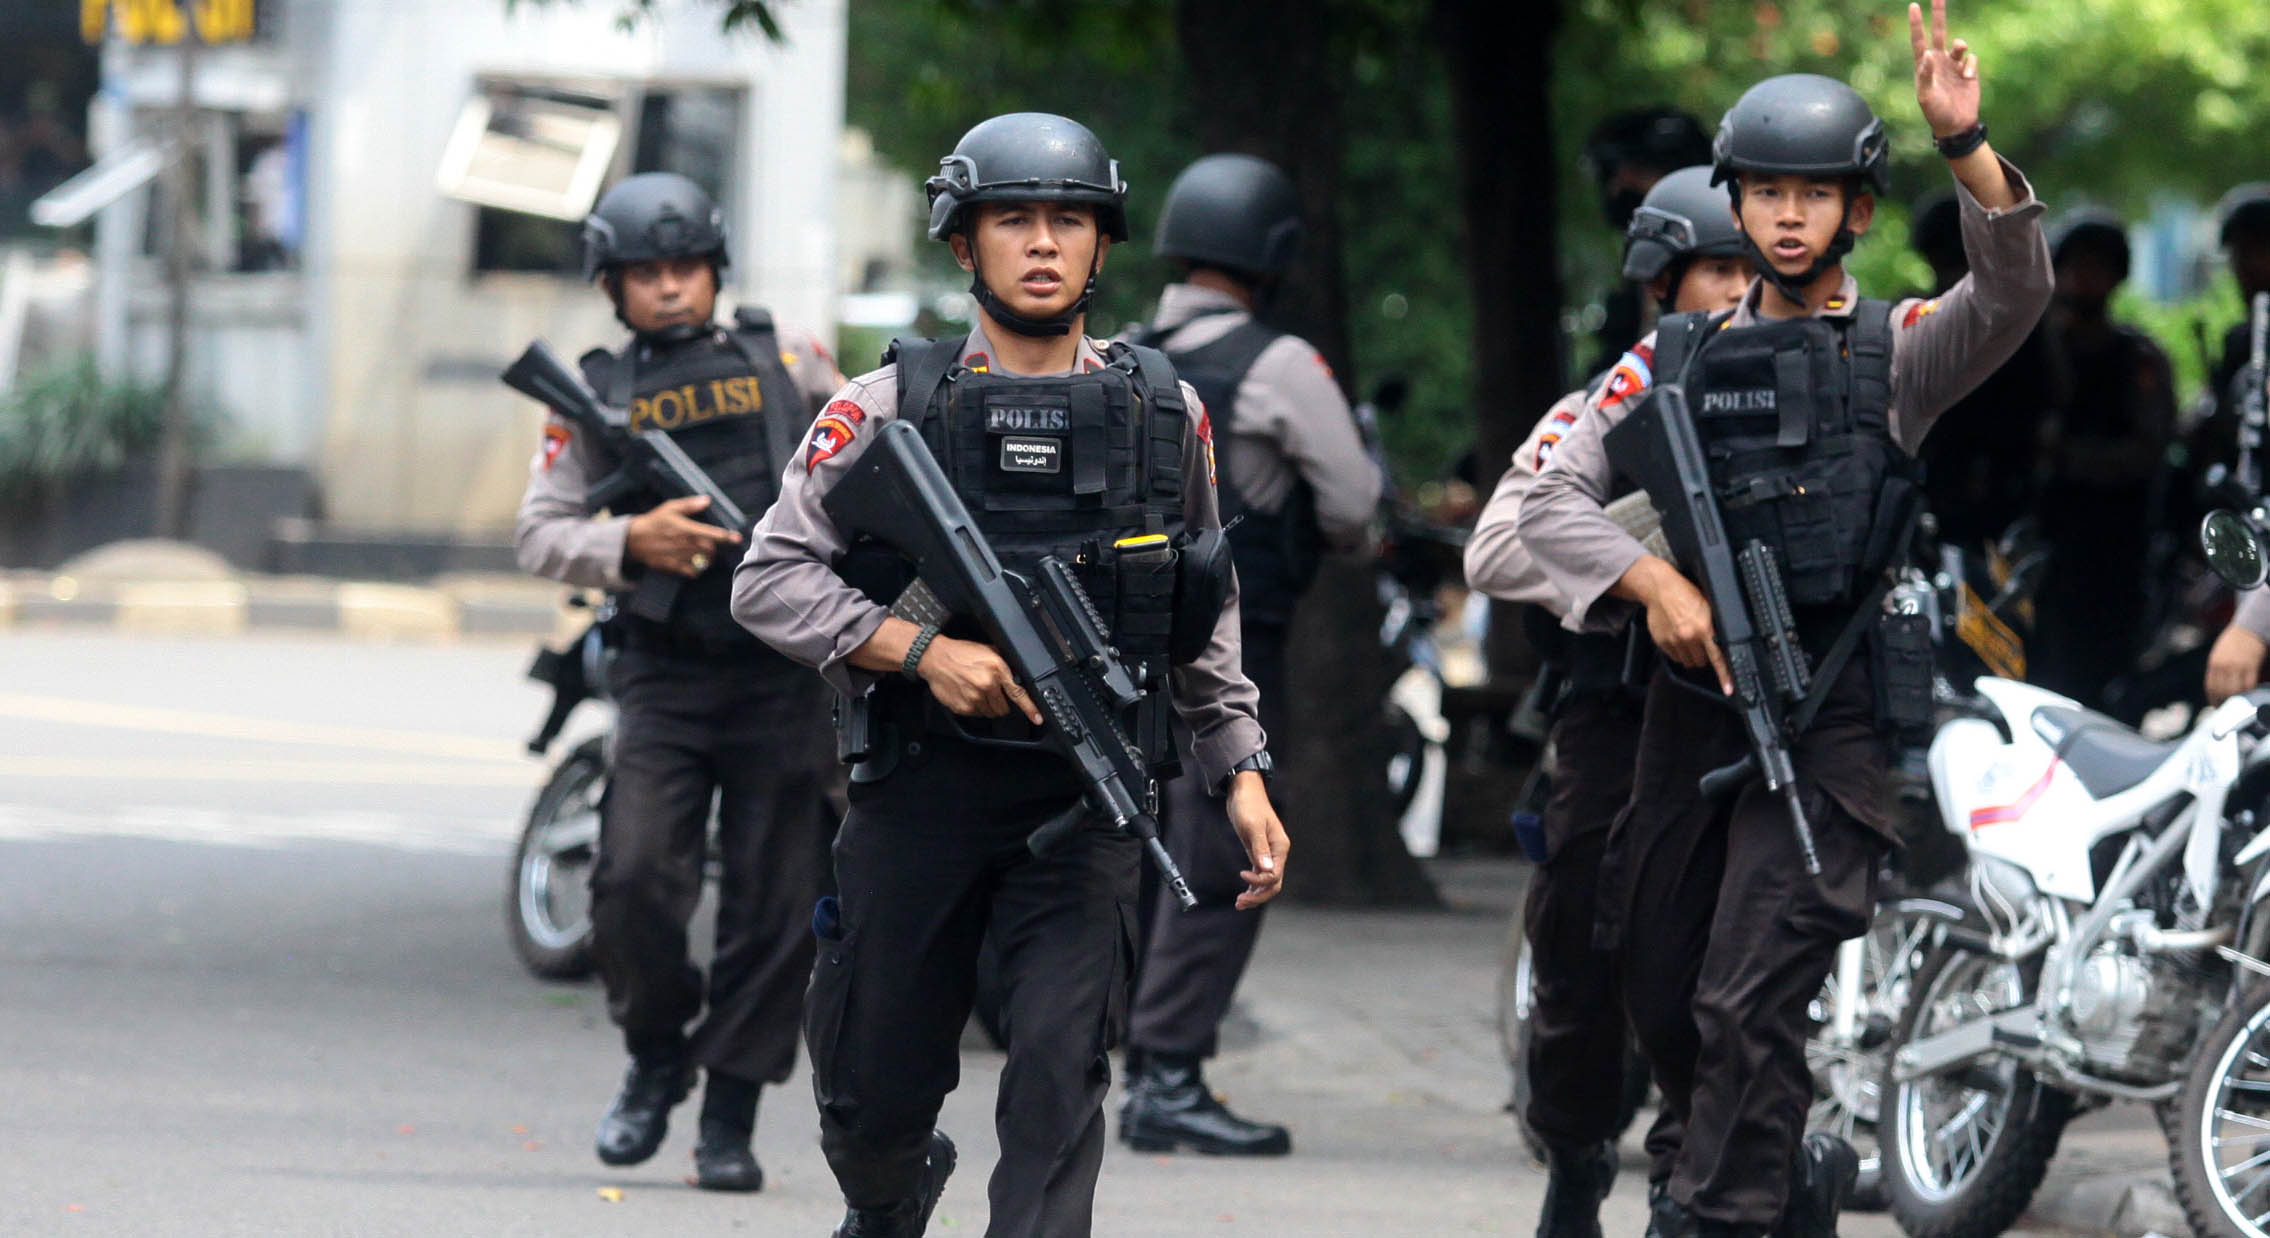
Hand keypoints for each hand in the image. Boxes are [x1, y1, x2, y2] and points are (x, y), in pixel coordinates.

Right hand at [625, 496, 740, 576]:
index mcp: (686, 528)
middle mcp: (684, 544)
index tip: (737, 538)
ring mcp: (679, 557)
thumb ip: (690, 504)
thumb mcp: (671, 508)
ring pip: (703, 562)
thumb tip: (707, 500)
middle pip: (710, 550)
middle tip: (713, 546)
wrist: (634, 539)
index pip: (711, 534)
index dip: (726, 537)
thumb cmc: (655, 521)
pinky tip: (695, 563)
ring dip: (708, 559)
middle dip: (715, 549)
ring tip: (705, 554)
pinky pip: (692, 572)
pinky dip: (697, 570)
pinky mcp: (672, 566)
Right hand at [916, 635, 1044, 723]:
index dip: (1030, 708)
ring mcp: (974, 698)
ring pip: (989, 713)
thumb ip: (1003, 664)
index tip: (1037, 718)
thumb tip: (1016, 675)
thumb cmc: (960, 652)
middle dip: (1000, 703)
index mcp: (996, 670)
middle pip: (1003, 708)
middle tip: (990, 692)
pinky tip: (966, 694)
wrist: (934, 657)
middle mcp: (987, 685)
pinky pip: (975, 714)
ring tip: (975, 690)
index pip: (1018, 694)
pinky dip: (974, 707)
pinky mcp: (962, 707)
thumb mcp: (988, 650)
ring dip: (986, 705)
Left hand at [1225, 772, 1287, 908]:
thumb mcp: (1252, 825)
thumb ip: (1259, 848)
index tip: (1242, 874)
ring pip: (1266, 882)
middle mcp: (1276, 853)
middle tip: (1240, 902)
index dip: (1259, 881)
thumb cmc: (1248, 804)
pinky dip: (1252, 885)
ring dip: (1255, 894)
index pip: (1274, 875)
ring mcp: (1268, 853)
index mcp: (1279, 847)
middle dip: (1258, 895)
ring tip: (1239, 903)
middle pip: (1273, 883)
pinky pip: (1259, 875)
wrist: (1243, 790)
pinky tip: (1243, 893)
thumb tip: (1266, 869)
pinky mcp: (1258, 852)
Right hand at [1623, 556, 1731, 692]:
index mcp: (1704, 629)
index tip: (1729, 689)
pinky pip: (1673, 657)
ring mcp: (1674, 641)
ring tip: (1688, 639)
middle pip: (1701, 662)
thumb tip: (1721, 641)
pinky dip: (1677, 652)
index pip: (1718, 658)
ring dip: (1690, 655)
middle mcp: (1689, 637)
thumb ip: (1713, 627)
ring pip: (1687, 661)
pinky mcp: (1662, 642)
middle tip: (1701, 643)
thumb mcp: (1708, 606)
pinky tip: (1677, 637)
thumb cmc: (1685, 593)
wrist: (1660, 589)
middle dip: (1703, 656)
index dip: (1724, 676)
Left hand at [1910, 0, 1981, 137]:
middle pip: (1938, 32)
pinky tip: (1968, 79)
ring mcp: (1954, 65)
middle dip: (1938, 14)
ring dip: (1961, 47)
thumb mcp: (1926, 96)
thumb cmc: (1936, 112)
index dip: (1916, 23)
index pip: (1919, 40)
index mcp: (1924, 66)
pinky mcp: (1968, 70)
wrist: (1956, 124)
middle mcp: (1938, 61)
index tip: (1913, 6)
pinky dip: (1970, 66)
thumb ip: (1926, 75)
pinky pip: (1971, 58)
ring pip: (1959, 44)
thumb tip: (1927, 54)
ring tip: (1960, 57)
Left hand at [2207, 625, 2267, 704]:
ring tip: (2239, 705)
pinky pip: (2249, 684)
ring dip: (2237, 699)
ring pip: (2235, 690)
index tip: (2216, 706)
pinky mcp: (2251, 666)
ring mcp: (2237, 666)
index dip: (2213, 698)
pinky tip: (2250, 696)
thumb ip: (2218, 668)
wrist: (2250, 628)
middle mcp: (2223, 666)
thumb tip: (2219, 687)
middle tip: (2228, 708)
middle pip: (2222, 691)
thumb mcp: (2220, 654)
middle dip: (2224, 702)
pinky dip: (2249, 692)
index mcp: (2214, 663)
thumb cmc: (2235, 641)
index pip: (2210, 686)